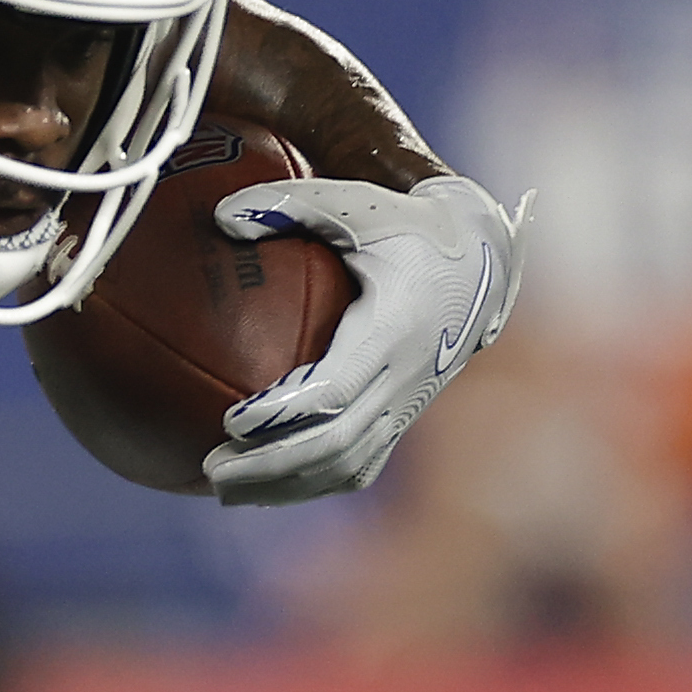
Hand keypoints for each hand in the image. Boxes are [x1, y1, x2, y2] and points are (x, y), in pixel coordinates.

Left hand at [203, 173, 521, 506]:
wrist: (482, 260)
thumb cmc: (406, 224)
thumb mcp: (355, 203)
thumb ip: (289, 202)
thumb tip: (222, 215)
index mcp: (392, 329)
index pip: (335, 389)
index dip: (282, 412)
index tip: (232, 419)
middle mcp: (404, 377)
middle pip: (333, 444)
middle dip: (269, 465)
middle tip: (210, 468)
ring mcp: (407, 405)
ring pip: (344, 467)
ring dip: (282, 485)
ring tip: (221, 487)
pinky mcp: (403, 419)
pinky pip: (356, 467)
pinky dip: (308, 484)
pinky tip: (261, 488)